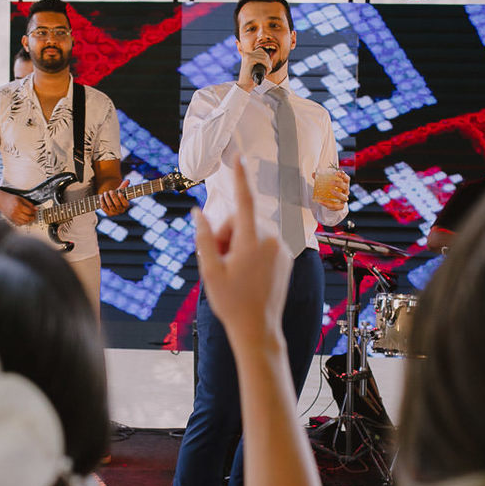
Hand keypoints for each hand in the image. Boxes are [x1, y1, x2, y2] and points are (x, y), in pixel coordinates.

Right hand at [0, 191, 35, 225]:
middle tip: (33, 215)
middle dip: (32, 217)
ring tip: (29, 217)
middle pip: (27, 218)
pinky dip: (23, 222)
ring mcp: (13, 216)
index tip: (35, 211)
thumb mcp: (21, 198)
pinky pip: (19, 224)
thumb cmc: (10, 198)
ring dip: (28, 220)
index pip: (29, 211)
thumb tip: (36, 208)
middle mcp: (15, 212)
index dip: (33, 212)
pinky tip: (24, 219)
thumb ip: (29, 204)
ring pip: (24, 222)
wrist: (0, 201)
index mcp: (18, 205)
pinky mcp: (11, 219)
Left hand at [99, 183, 131, 215]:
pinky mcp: (108, 213)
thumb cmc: (116, 196)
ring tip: (105, 193)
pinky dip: (102, 201)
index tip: (119, 193)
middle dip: (113, 196)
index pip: (125, 203)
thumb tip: (128, 180)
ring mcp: (114, 213)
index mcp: (126, 206)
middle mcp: (121, 210)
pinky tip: (101, 196)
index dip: (122, 199)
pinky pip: (104, 207)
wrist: (110, 202)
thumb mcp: (120, 191)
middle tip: (110, 191)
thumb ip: (124, 186)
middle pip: (117, 204)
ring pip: (110, 205)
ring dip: (107, 198)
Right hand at [194, 159, 291, 346]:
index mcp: (252, 241)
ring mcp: (282, 249)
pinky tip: (246, 273)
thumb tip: (198, 212)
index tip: (238, 157)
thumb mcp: (210, 270)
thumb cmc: (231, 302)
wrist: (258, 329)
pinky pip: (263, 242)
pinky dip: (251, 250)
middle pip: (241, 220)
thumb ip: (204, 237)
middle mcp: (271, 240)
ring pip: (252, 231)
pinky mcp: (286, 257)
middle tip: (218, 260)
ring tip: (232, 270)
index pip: (243, 201)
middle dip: (226, 233)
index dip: (239, 178)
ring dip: (238, 243)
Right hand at [236, 47, 271, 89]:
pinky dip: (267, 66)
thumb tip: (271, 59)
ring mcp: (248, 56)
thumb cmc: (251, 79)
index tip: (267, 66)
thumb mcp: (257, 69)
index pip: (261, 50)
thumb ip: (262, 63)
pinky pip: (263, 60)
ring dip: (268, 65)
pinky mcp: (249, 60)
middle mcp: (247, 54)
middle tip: (267, 70)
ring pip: (264, 56)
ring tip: (266, 72)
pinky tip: (266, 72)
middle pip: (263, 53)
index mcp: (248, 55)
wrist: (244, 85)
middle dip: (268, 61)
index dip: (266, 57)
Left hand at [312, 170, 349, 211]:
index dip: (343, 175)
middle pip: (345, 187)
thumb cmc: (332, 190)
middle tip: (331, 182)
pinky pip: (336, 206)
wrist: (334, 202)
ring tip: (331, 191)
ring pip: (344, 197)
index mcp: (344, 184)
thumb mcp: (327, 184)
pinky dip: (329, 204)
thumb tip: (313, 174)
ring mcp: (344, 199)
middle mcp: (346, 191)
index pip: (347, 179)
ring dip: (338, 194)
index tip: (336, 173)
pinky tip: (322, 202)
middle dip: (339, 184)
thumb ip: (321, 179)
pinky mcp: (341, 206)